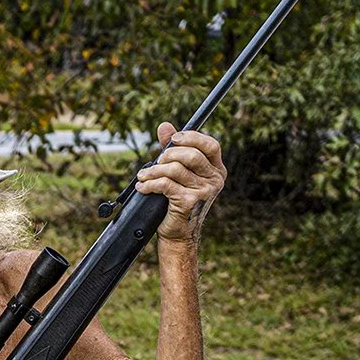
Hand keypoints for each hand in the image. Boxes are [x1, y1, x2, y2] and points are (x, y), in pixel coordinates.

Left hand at [137, 122, 225, 242]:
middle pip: (191, 155)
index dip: (191, 137)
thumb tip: (164, 126)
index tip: (173, 138)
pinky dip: (150, 184)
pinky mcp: (189, 202)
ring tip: (143, 176)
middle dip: (169, 154)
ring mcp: (204, 192)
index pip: (210, 145)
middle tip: (156, 161)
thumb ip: (174, 149)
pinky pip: (165, 185)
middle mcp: (215, 180)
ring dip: (154, 171)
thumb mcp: (179, 173)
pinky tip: (142, 186)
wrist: (178, 233)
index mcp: (217, 170)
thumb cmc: (177, 202)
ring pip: (175, 170)